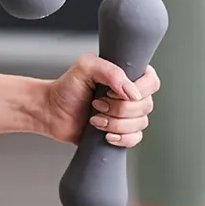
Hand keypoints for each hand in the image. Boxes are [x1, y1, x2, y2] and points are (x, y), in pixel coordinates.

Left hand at [37, 56, 158, 146]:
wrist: (52, 111)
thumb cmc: (67, 87)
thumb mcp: (86, 67)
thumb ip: (110, 71)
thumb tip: (132, 92)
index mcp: (128, 75)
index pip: (152, 82)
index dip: (136, 90)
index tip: (111, 92)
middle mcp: (131, 95)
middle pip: (146, 106)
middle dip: (119, 109)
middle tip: (97, 104)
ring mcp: (128, 115)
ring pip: (141, 124)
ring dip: (115, 124)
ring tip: (95, 119)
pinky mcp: (122, 133)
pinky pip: (136, 139)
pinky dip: (122, 138)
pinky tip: (106, 135)